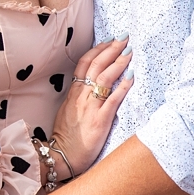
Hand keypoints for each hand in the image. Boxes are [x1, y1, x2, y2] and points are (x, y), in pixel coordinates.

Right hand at [51, 36, 134, 175]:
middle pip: (95, 66)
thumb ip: (78, 98)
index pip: (83, 64)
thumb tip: (90, 88)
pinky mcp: (99, 120)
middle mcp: (80, 96)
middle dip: (110, 49)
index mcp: (73, 94)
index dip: (97, 50)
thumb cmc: (66, 137)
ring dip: (117, 62)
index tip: (108, 40)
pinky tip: (132, 77)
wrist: (61, 156)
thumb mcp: (68, 112)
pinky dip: (122, 87)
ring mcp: (89, 107)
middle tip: (123, 38)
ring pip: (103, 78)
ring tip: (129, 51)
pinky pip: (112, 100)